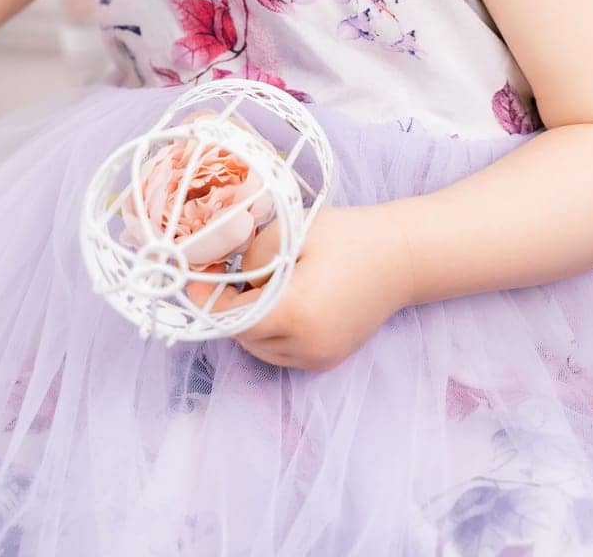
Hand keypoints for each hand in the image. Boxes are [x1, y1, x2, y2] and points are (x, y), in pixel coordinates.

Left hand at [186, 202, 413, 371]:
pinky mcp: (328, 360)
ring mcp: (319, 358)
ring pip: (261, 350)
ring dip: (247, 324)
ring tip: (254, 287)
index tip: (191, 281)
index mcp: (294, 312)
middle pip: (243, 337)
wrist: (402, 257)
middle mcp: (306, 345)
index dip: (206, 302)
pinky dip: (270, 333)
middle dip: (226, 310)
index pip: (232, 319)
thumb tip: (227, 276)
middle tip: (221, 278)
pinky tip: (278, 302)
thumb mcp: (292, 232)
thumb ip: (251, 256)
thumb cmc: (348, 235)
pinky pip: (283, 354)